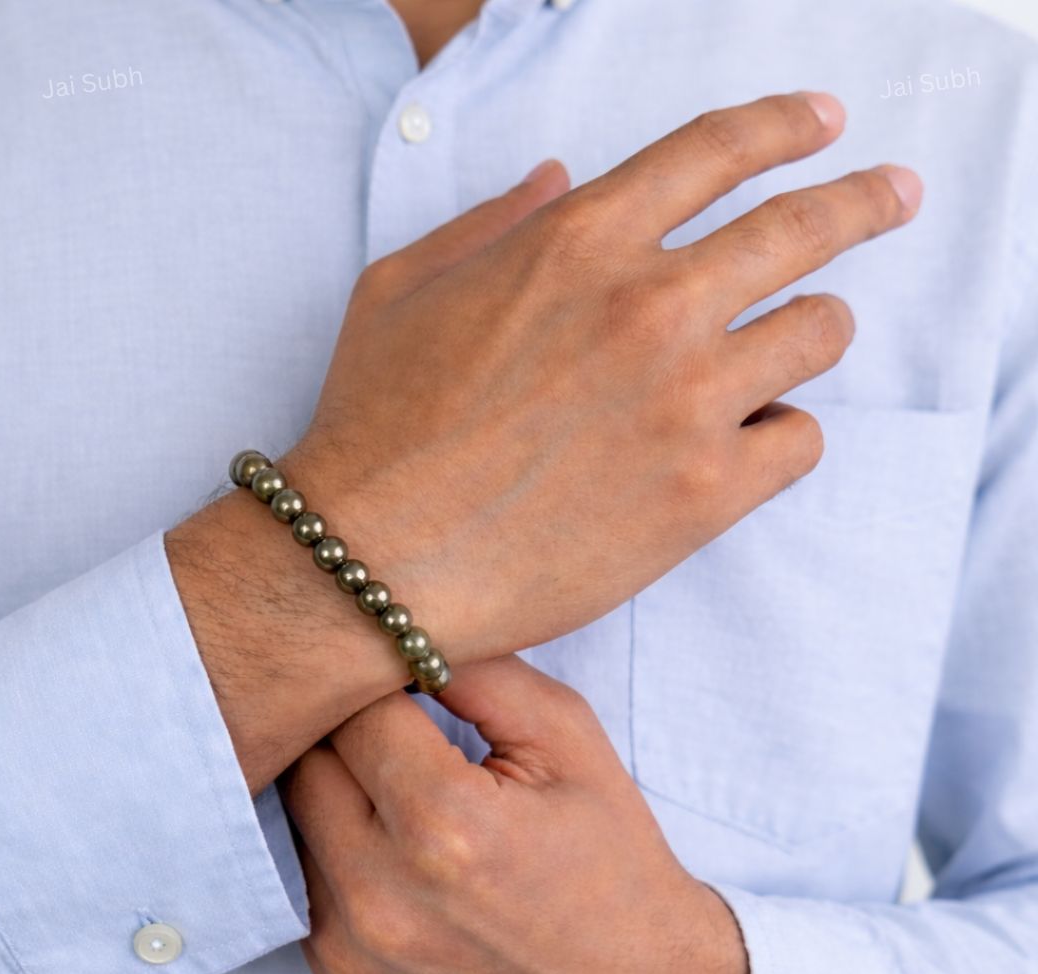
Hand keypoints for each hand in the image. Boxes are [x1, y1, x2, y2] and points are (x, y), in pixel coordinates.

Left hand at [283, 656, 751, 973]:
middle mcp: (382, 892)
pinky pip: (302, 874)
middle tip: (399, 720)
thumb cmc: (608, 851)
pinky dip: (335, 843)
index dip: (384, 680)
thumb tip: (404, 625)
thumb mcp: (566, 734)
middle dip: (349, 726)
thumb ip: (482, 669)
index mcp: (446, 823)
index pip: (358, 709)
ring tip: (397, 778)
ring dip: (335, 782)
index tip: (407, 672)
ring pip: (293, 812)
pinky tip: (391, 840)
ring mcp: (351, 945)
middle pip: (308, 758)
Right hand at [292, 91, 920, 664]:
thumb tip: (559, 178)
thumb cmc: (377, 423)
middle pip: (803, 227)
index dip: (783, 123)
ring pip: (818, 334)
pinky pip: (800, 441)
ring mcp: (687, 403)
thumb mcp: (405, 287)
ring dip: (814, 329)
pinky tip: (748, 438)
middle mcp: (649, 308)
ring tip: (795, 341)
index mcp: (578, 243)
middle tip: (892, 196)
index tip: (823, 122)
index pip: (717, 150)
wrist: (374, 558)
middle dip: (864, 200)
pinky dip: (785, 432)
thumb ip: (493, 221)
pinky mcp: (704, 495)